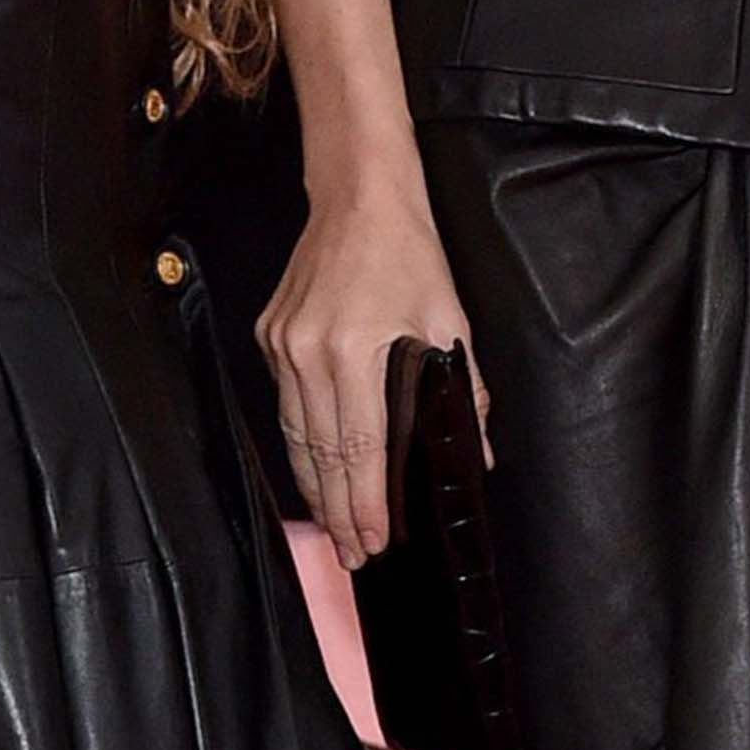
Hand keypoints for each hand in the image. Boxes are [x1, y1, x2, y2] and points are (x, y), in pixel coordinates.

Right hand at [261, 171, 486, 571]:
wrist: (357, 195)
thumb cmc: (407, 251)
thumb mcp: (447, 318)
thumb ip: (464, 390)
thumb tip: (478, 451)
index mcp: (353, 349)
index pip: (358, 448)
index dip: (365, 503)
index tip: (375, 541)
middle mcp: (307, 352)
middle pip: (320, 453)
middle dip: (337, 510)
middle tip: (353, 554)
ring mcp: (282, 344)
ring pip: (295, 434)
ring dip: (314, 486)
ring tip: (333, 525)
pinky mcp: (271, 335)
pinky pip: (285, 404)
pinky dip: (300, 443)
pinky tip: (316, 468)